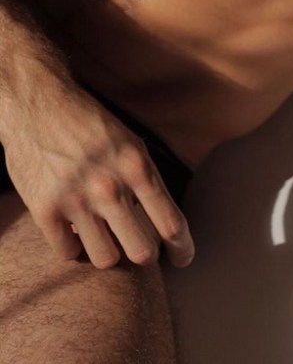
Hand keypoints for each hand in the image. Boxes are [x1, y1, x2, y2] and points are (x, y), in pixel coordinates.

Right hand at [3, 83, 194, 269]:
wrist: (38, 104)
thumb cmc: (87, 122)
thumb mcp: (128, 142)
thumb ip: (144, 179)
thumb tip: (163, 220)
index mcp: (137, 165)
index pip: (170, 221)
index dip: (182, 247)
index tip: (184, 258)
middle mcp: (110, 186)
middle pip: (142, 251)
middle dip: (144, 253)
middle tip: (139, 247)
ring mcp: (77, 200)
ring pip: (106, 259)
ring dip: (107, 250)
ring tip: (103, 234)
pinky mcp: (45, 211)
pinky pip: (68, 254)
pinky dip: (73, 246)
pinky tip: (74, 228)